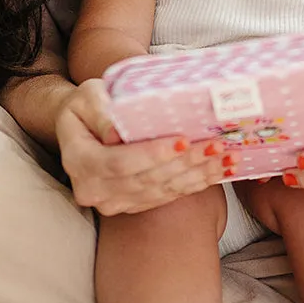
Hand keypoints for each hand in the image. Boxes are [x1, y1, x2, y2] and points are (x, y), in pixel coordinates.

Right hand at [56, 78, 226, 216]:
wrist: (78, 128)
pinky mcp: (129, 206)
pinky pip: (164, 198)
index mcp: (79, 161)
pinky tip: (215, 172)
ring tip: (225, 158)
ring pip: (160, 192)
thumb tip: (117, 132)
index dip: (154, 154)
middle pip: (146, 180)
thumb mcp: (88, 96)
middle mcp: (93, 190)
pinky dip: (192, 185)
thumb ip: (101, 111)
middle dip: (185, 163)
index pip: (120, 163)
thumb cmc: (85, 106)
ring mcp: (112, 202)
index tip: (184, 140)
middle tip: (217, 145)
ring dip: (196, 176)